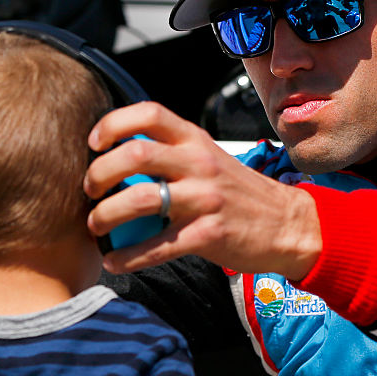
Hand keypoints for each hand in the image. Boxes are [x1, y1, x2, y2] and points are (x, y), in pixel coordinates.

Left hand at [84, 102, 321, 277]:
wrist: (287, 224)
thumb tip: (116, 158)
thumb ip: (172, 153)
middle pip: (135, 154)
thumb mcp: (209, 158)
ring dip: (106, 215)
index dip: (113, 124)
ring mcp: (205, 199)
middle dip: (99, 173)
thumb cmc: (239, 193)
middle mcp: (199, 163)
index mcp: (196, 140)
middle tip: (89, 190)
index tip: (93, 143)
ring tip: (96, 226)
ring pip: (140, 199)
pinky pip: (158, 246)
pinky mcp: (209, 235)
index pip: (150, 113)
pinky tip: (113, 262)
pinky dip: (128, 257)